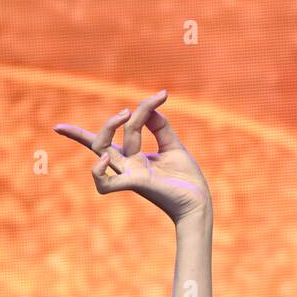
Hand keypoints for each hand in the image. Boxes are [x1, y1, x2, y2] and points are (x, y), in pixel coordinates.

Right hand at [54, 89, 212, 224]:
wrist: (198, 201)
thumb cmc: (185, 179)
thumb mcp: (172, 146)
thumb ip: (159, 126)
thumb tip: (149, 108)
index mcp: (134, 157)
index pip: (112, 135)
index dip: (135, 110)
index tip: (164, 95)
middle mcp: (128, 164)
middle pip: (101, 141)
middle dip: (110, 122)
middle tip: (129, 111)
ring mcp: (130, 173)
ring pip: (101, 149)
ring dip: (108, 128)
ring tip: (127, 115)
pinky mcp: (137, 183)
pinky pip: (105, 184)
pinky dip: (99, 171)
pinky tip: (107, 157)